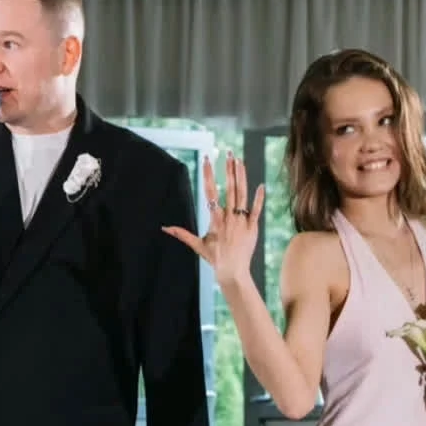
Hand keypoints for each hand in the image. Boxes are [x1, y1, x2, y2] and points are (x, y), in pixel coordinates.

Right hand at [162, 154, 263, 286]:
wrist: (233, 272)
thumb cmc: (215, 259)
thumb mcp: (198, 245)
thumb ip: (182, 234)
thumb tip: (165, 228)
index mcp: (215, 220)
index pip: (210, 192)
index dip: (208, 175)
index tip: (207, 160)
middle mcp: (229, 218)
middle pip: (229, 189)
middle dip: (228, 170)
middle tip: (228, 153)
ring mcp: (242, 222)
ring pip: (242, 196)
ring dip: (241, 177)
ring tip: (240, 161)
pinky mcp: (253, 228)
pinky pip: (256, 211)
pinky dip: (259, 198)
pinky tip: (261, 185)